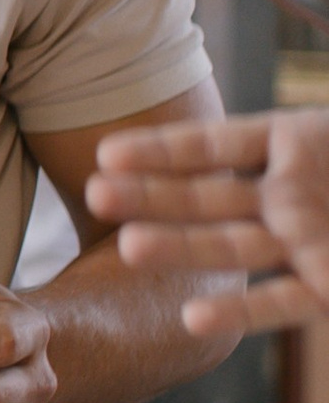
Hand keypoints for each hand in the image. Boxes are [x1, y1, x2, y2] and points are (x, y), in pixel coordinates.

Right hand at [89, 108, 315, 334]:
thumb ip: (306, 136)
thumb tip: (313, 85)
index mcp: (293, 144)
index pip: (212, 146)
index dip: (161, 149)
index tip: (107, 155)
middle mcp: (289, 197)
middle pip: (207, 198)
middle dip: (150, 196)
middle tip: (96, 195)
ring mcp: (305, 245)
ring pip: (231, 248)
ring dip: (179, 249)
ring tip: (127, 247)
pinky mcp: (327, 290)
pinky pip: (281, 303)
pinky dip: (239, 311)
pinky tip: (192, 317)